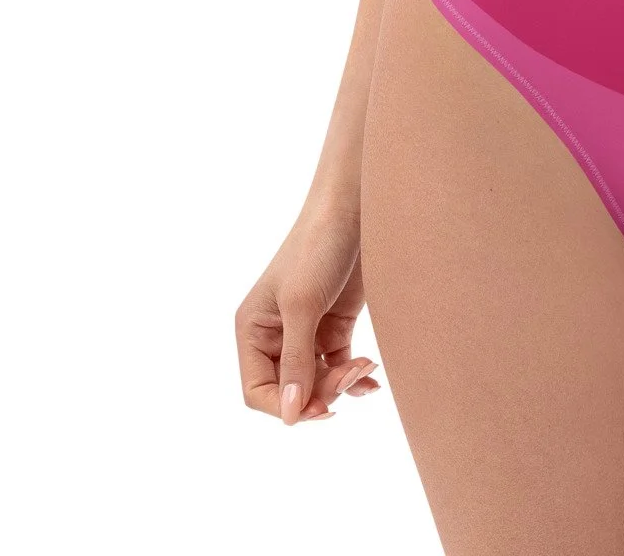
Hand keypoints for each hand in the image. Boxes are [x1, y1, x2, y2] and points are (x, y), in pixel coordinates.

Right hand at [235, 209, 383, 423]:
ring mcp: (306, 332)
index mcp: (253, 330)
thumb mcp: (302, 304)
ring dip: (340, 383)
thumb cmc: (317, 247)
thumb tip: (290, 415)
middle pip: (291, 390)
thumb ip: (296, 361)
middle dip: (320, 391)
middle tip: (349, 376)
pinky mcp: (335, 325)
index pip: (257, 390)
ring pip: (317, 382)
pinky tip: (370, 377)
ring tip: (365, 367)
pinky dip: (354, 376)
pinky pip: (339, 366)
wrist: (354, 209)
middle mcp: (275, 335)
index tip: (319, 407)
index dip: (284, 405)